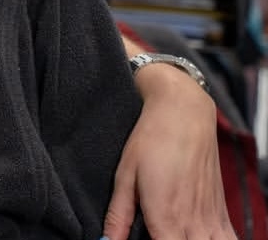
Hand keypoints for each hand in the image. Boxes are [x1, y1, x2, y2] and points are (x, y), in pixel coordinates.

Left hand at [103, 66, 234, 239]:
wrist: (184, 113)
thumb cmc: (152, 140)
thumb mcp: (125, 175)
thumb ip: (119, 214)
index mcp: (165, 217)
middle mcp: (193, 223)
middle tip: (154, 234)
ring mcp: (211, 219)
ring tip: (175, 233)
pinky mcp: (222, 211)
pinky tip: (196, 236)